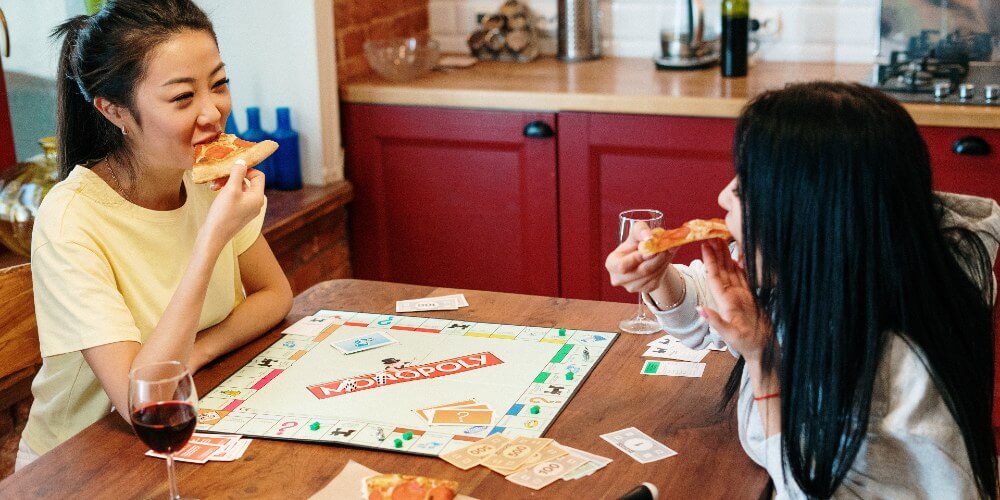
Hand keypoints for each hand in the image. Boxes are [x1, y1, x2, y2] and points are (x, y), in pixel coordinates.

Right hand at [201, 163, 264, 249]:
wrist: (213, 236)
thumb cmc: (223, 213)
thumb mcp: (230, 189)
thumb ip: (237, 173)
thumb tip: (243, 161)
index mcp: (258, 198)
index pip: (258, 176)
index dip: (247, 169)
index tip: (232, 168)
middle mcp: (255, 204)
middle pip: (248, 182)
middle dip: (233, 176)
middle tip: (219, 176)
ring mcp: (247, 209)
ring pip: (239, 188)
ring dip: (227, 183)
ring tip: (213, 185)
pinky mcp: (237, 213)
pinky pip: (234, 197)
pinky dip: (225, 192)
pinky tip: (214, 191)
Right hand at [605, 221, 674, 293]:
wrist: (644, 257)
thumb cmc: (636, 243)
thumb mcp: (635, 233)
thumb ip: (640, 230)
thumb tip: (649, 237)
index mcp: (612, 264)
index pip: (622, 266)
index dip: (637, 258)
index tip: (651, 250)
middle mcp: (618, 278)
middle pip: (641, 271)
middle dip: (656, 259)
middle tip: (666, 248)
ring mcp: (631, 287)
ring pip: (652, 275)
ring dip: (663, 262)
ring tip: (666, 251)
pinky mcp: (644, 289)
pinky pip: (657, 279)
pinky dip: (663, 268)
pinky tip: (663, 260)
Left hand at [698, 238, 772, 362]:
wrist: (762, 350)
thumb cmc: (747, 345)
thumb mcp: (731, 335)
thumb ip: (716, 322)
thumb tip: (700, 310)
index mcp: (725, 301)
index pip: (715, 277)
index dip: (710, 261)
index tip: (705, 245)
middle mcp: (731, 296)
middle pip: (722, 270)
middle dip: (717, 252)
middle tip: (712, 233)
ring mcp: (741, 295)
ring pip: (733, 270)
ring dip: (727, 255)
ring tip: (723, 238)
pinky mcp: (751, 296)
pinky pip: (745, 277)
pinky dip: (742, 265)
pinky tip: (740, 254)